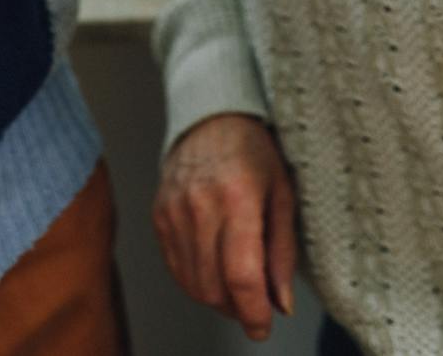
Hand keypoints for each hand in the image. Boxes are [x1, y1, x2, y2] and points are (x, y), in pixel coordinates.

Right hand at [153, 113, 296, 342]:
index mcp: (238, 196)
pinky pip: (175, 267)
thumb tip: (281, 304)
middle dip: (237, 308)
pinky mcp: (159, 215)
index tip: (263, 327)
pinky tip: (214, 268)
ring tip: (237, 285)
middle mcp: (200, 204)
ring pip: (192, 283)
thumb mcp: (283, 193)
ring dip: (217, 298)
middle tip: (255, 303)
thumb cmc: (253, 151)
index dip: (253, 311)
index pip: (242, 273)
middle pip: (214, 286)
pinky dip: (196, 280)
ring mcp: (174, 210)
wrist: (211, 116)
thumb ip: (282, 251)